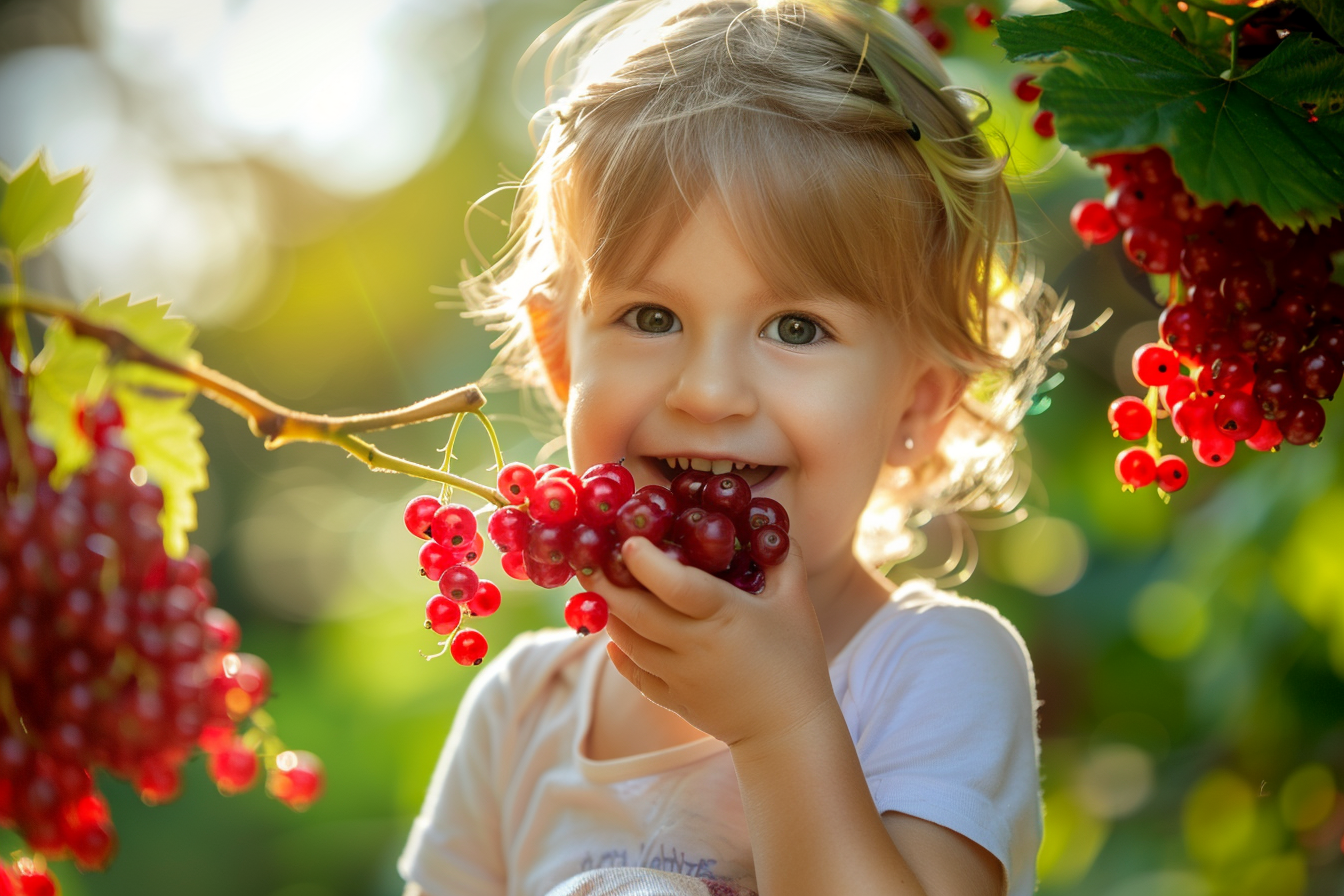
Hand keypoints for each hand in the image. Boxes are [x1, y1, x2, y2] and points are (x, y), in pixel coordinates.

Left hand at [581, 537, 835, 748]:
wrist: (789, 728)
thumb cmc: (796, 658)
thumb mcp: (796, 601)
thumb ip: (782, 557)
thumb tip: (765, 522)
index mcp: (725, 615)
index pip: (677, 586)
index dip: (647, 564)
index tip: (628, 542)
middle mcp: (695, 646)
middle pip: (637, 613)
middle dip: (606, 584)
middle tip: (586, 559)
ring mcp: (678, 676)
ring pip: (628, 641)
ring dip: (609, 613)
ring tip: (598, 587)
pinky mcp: (671, 698)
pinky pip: (632, 672)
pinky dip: (618, 651)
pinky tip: (613, 633)